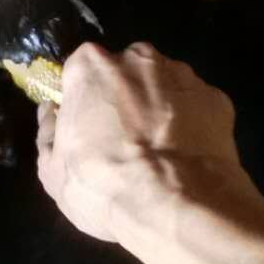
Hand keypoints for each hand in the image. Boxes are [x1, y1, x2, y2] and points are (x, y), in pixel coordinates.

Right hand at [36, 41, 249, 248]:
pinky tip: (189, 158)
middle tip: (125, 141)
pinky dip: (193, 125)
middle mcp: (137, 58)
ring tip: (162, 154)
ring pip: (164, 86)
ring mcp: (182, 75)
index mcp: (91, 66)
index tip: (88, 127)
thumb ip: (47, 132)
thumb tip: (50, 112)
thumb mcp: (53, 172)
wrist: (177, 205)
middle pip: (125, 73)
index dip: (84, 100)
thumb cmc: (103, 184)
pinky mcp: (216, 98)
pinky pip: (197, 107)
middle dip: (124, 98)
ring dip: (160, 108)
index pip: (81, 72)